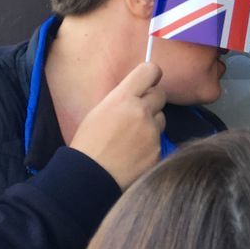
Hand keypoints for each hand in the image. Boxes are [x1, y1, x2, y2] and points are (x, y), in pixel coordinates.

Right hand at [69, 62, 166, 190]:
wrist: (88, 177)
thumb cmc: (88, 144)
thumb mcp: (99, 111)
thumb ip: (122, 99)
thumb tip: (139, 91)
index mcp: (123, 99)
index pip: (150, 71)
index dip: (151, 75)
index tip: (150, 80)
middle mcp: (141, 112)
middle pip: (160, 95)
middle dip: (151, 101)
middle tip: (137, 114)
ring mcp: (152, 133)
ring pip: (161, 119)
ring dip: (151, 124)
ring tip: (130, 138)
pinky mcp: (158, 152)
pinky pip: (159, 142)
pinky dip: (150, 146)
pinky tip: (133, 154)